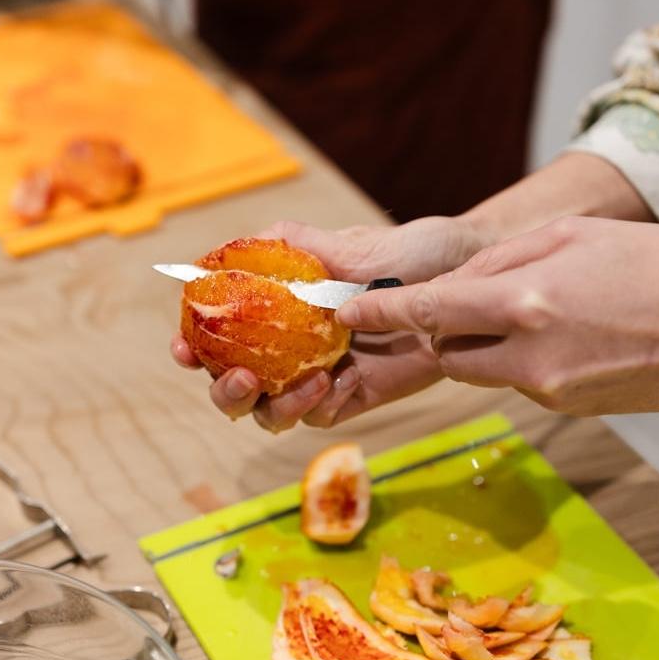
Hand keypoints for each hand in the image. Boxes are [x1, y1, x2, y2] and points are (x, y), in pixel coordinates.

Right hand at [172, 216, 489, 430]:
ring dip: (274, 405)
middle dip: (226, 390)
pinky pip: (322, 415)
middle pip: (237, 384)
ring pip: (273, 410)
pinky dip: (319, 407)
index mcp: (280, 308)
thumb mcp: (357, 245)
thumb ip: (303, 249)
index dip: (194, 345)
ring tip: (309, 381)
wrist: (474, 281)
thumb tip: (245, 243)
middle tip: (241, 377)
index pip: (221, 333)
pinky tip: (337, 384)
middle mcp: (292, 345)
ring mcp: (321, 373)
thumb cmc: (416, 254)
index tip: (184, 347)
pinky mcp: (355, 395)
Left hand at [337, 217, 658, 415]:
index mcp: (525, 304)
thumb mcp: (571, 239)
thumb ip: (499, 264)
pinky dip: (519, 358)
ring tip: (533, 307)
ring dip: (481, 341)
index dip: (377, 312)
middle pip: (446, 349)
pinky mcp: (566, 410)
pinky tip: (564, 333)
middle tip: (465, 297)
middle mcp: (528, 358)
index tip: (342, 309)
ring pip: (480, 369)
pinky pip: (518, 382)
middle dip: (441, 326)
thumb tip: (450, 287)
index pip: (426, 314)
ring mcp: (548, 392)